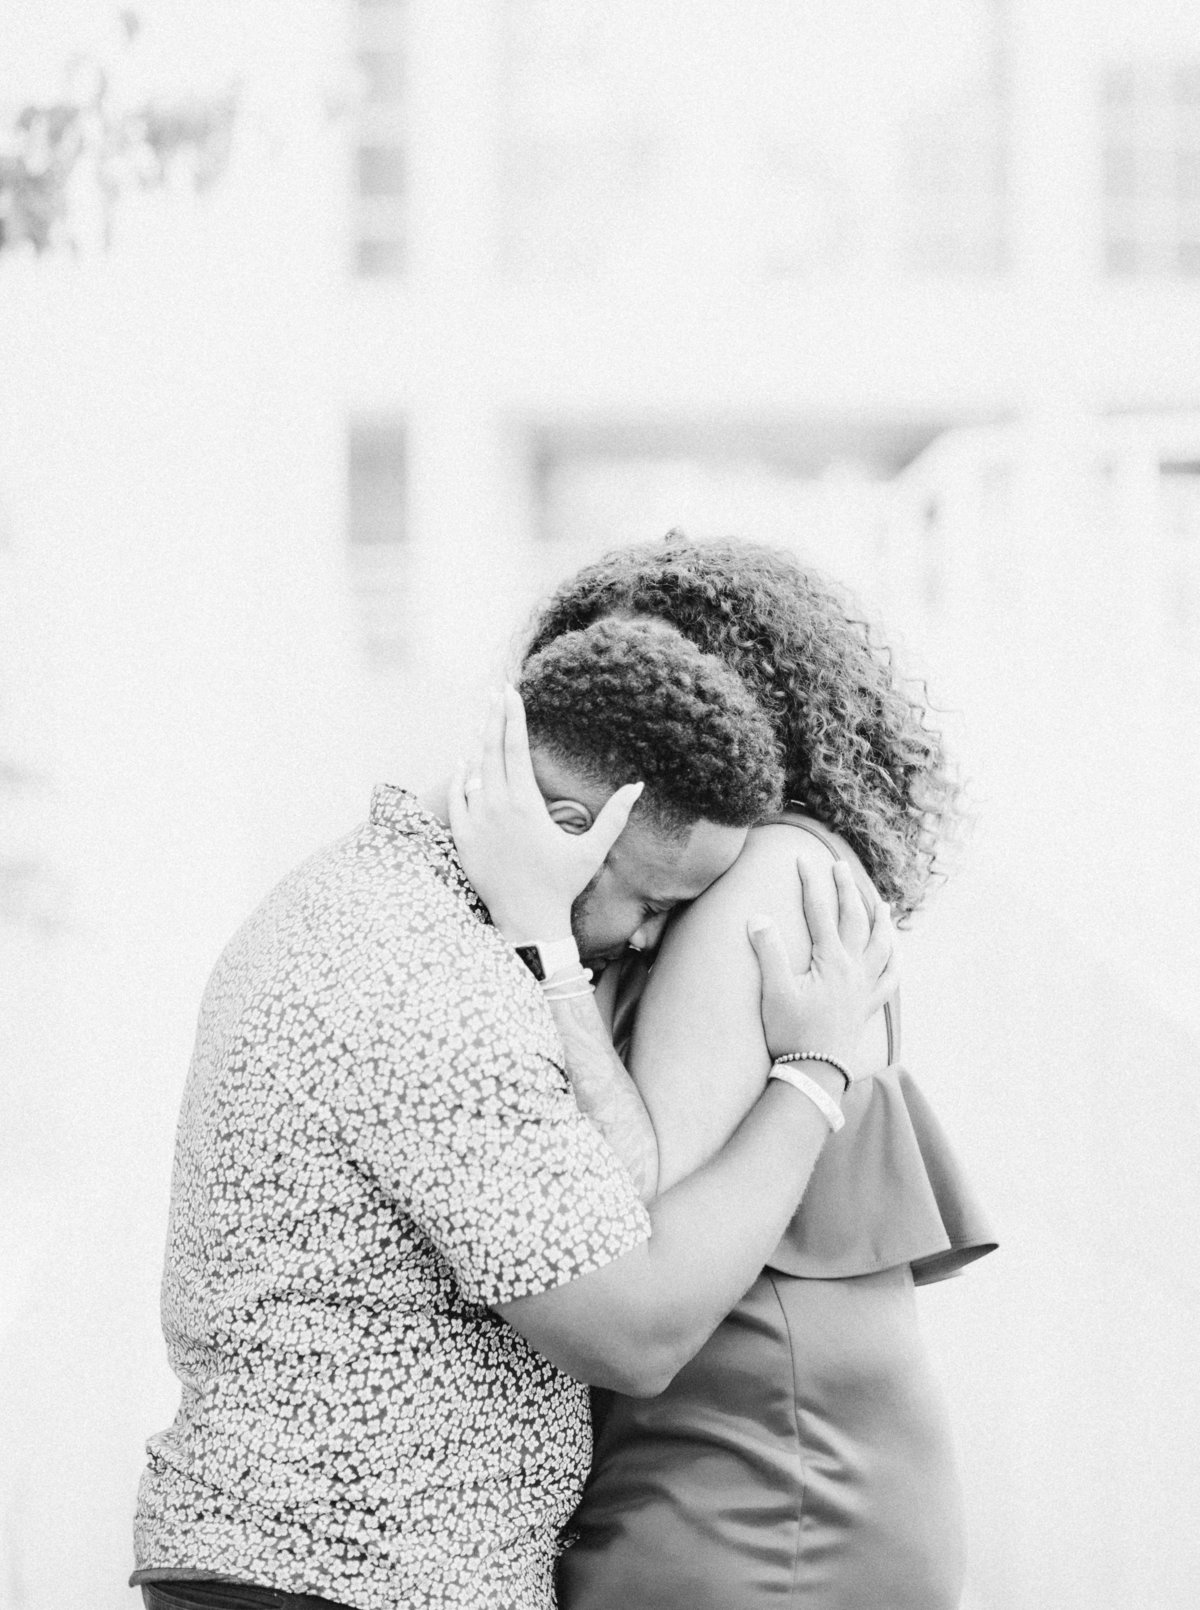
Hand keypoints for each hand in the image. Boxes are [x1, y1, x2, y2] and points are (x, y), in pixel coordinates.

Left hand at [448, 684, 643, 943]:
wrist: (527, 919)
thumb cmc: (562, 884)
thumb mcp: (592, 850)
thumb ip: (616, 816)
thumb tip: (638, 786)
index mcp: (526, 804)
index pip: (515, 748)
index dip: (513, 717)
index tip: (511, 692)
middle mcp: (496, 807)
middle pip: (491, 750)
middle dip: (494, 717)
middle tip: (496, 692)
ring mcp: (476, 822)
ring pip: (473, 771)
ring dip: (479, 743)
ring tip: (484, 719)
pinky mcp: (463, 838)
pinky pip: (457, 799)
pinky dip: (460, 777)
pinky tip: (465, 761)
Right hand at [747, 860, 895, 1065]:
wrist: (814, 1073)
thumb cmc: (791, 1033)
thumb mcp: (774, 992)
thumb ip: (768, 952)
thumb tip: (758, 917)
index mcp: (830, 961)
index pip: (819, 911)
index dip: (811, 882)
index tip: (803, 859)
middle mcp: (853, 969)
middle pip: (854, 919)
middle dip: (847, 889)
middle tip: (839, 866)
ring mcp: (864, 987)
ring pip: (881, 945)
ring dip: (881, 921)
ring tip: (881, 902)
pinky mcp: (867, 1005)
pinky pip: (889, 978)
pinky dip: (894, 961)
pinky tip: (895, 952)